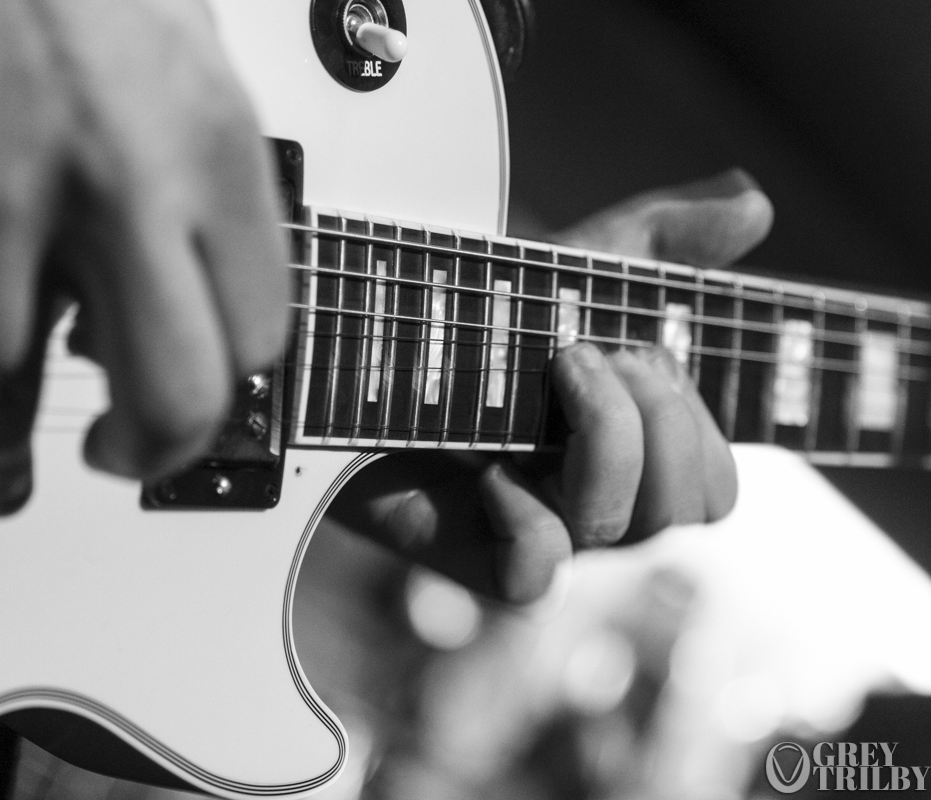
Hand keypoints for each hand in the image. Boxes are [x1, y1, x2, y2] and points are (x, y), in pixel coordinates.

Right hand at [0, 0, 286, 518]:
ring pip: (1, 398)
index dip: (232, 381)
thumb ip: (200, 177)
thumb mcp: (190, 50)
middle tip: (115, 455)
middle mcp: (115, 186)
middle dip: (145, 452)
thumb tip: (170, 287)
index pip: (259, 327)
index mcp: (209, 145)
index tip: (199, 386)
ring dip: (0, 463)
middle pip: (167, 390)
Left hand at [328, 169, 772, 601]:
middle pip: (692, 508)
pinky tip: (489, 473)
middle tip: (585, 356)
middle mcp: (595, 498)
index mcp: (631, 451)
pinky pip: (536, 578)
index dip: (699, 426)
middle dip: (659, 420)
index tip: (639, 351)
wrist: (360, 342)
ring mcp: (540, 530)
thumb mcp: (573, 263)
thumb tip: (756, 201)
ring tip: (550, 376)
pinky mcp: (473, 556)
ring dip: (605, 443)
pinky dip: (528, 523)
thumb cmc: (468, 313)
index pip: (718, 484)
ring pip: (627, 532)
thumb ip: (665, 238)